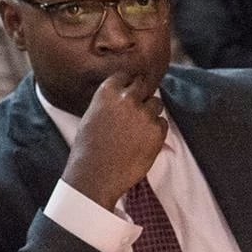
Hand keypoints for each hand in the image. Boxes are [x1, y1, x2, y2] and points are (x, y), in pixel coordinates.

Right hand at [63, 73, 165, 209]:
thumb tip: (122, 96)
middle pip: (143, 85)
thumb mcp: (91, 116)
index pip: (125, 75)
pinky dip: (156, 131)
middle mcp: (127, 98)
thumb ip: (108, 102)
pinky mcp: (157, 131)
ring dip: (150, 113)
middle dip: (141, 96)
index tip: (127, 94)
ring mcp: (144, 114)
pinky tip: (142, 142)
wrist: (95, 176)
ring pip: (156, 104)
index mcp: (107, 92)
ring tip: (137, 131)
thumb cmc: (88, 149)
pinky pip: (163, 123)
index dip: (127, 85)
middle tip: (135, 112)